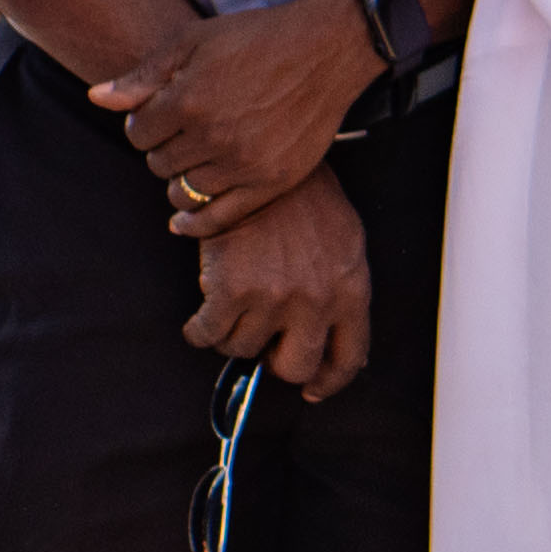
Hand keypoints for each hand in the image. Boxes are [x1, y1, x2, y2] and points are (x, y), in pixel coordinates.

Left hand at [88, 0, 382, 237]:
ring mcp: (244, 163)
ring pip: (183, 192)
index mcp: (189, 101)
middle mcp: (214, 136)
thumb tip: (95, 98)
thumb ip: (142, 76)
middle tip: (180, 133)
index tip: (158, 114)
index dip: (143, 123)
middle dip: (161, 149)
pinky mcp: (272, 182)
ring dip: (178, 179)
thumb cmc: (254, 38)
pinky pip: (219, 218)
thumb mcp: (192, 42)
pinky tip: (181, 222)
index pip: (137, 133)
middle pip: (158, 163)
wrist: (325, 50)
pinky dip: (195, 224)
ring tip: (191, 160)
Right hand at [183, 166, 372, 397]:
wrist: (265, 162)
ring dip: (233, 336)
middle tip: (262, 340)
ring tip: (229, 311)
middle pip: (294, 366)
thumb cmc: (304, 198)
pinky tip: (200, 321)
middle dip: (274, 359)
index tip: (311, 389)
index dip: (327, 381)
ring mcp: (273, 298)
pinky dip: (199, 332)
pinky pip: (208, 334)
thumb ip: (342, 291)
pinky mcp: (231, 290)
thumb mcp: (344, 243)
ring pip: (244, 350)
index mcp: (351, 292)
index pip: (347, 358)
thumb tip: (333, 338)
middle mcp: (316, 302)